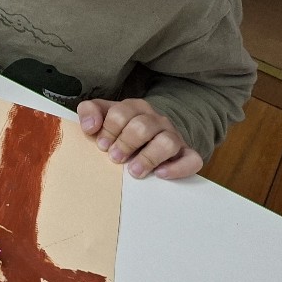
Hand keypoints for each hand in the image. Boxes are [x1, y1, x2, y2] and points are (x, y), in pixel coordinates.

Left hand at [78, 98, 202, 178]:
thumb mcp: (105, 113)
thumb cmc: (124, 125)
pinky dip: (177, 168)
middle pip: (143, 126)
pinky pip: (191, 160)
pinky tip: (160, 174)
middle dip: (126, 143)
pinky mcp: (187, 153)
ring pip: (167, 142)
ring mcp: (174, 136)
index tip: (102, 145)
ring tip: (133, 171)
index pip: (121, 113)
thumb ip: (90, 111)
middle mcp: (156, 119)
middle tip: (115, 158)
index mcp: (136, 107)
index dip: (109, 129)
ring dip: (148, 157)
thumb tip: (89, 127)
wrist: (155, 130)